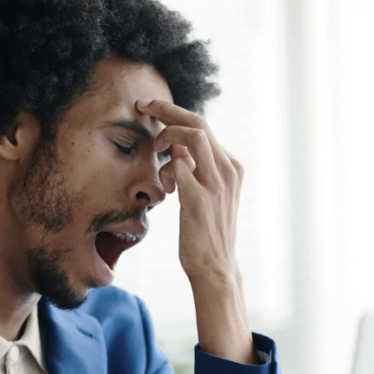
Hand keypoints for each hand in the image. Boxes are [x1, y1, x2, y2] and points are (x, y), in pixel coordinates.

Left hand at [135, 99, 254, 363]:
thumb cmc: (205, 233)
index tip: (153, 108)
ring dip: (166, 136)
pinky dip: (165, 169)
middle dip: (167, 110)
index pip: (203, 127)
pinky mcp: (200, 199)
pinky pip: (178, 165)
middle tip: (142, 105)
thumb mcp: (205, 195)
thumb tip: (175, 147)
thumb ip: (194, 169)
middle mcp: (228, 170)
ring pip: (193, 136)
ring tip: (154, 150)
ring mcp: (216, 184)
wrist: (215, 268)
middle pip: (198, 123)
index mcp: (231, 167)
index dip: (176, 114)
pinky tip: (164, 186)